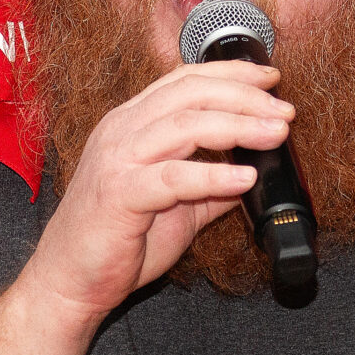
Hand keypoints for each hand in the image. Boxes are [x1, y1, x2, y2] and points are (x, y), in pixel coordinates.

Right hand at [17, 59, 290, 322]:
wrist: (70, 281)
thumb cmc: (116, 241)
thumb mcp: (173, 206)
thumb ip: (208, 186)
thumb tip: (252, 174)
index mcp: (132, 124)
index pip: (185, 80)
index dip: (232, 73)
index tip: (272, 79)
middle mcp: (121, 131)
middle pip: (190, 93)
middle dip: (244, 96)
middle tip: (284, 111)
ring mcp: (117, 160)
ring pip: (184, 125)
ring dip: (238, 126)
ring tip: (275, 134)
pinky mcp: (119, 194)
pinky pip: (173, 177)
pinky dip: (213, 176)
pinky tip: (244, 179)